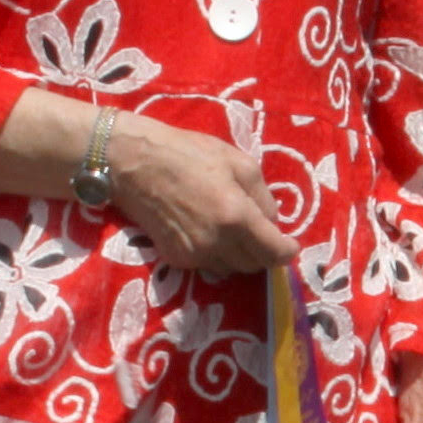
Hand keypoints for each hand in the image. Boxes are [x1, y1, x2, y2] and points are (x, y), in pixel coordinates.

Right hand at [109, 113, 287, 276]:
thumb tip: (273, 224)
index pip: (274, 253)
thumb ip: (264, 197)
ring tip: (230, 227)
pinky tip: (206, 229)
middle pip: (255, 265)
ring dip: (239, 254)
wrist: (133, 163)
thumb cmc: (188, 154)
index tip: (289, 245)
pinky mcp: (176, 259)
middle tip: (259, 231)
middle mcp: (217, 243)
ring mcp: (195, 255)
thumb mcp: (239, 163)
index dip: (287, 252)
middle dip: (262, 251)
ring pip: (232, 268)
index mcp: (236, 217)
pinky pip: (208, 265)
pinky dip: (215, 253)